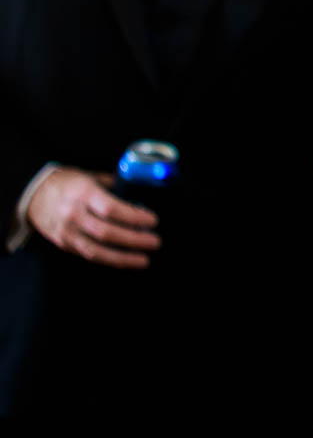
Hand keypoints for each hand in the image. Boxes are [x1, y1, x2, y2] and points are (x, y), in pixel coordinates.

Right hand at [24, 167, 159, 267]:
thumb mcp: (90, 176)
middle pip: (107, 233)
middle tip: (155, 242)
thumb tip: (138, 194)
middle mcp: (74, 214)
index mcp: (84, 193)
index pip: (112, 209)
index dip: (134, 217)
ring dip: (123, 258)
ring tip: (143, 260)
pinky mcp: (64, 244)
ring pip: (96, 251)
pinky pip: (88, 255)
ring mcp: (68, 232)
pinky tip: (124, 261)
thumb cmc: (68, 182)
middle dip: (134, 240)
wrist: (33, 194)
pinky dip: (108, 260)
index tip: (153, 221)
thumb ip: (114, 185)